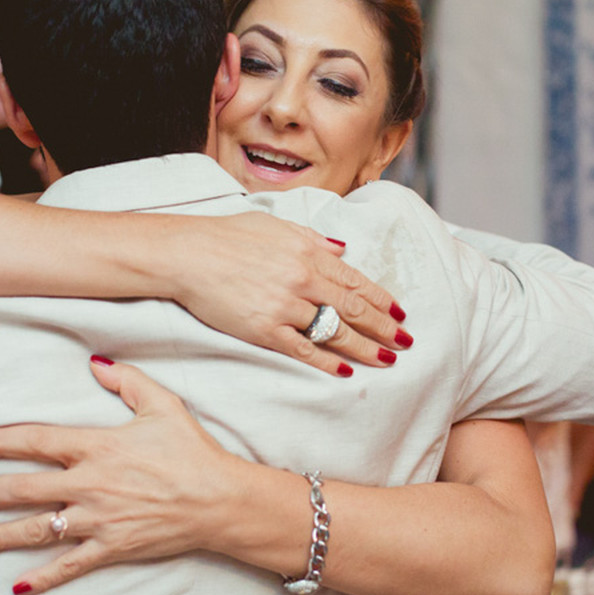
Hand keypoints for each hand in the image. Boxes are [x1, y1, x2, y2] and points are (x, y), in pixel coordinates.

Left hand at [0, 358, 243, 594]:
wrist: (219, 499)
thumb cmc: (192, 450)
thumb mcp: (163, 405)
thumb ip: (127, 381)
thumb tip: (95, 363)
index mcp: (98, 446)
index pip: (37, 441)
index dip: (1, 442)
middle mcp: (90, 484)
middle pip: (24, 489)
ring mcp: (98, 519)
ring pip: (36, 529)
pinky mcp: (111, 547)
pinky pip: (69, 565)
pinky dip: (42, 577)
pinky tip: (16, 585)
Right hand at [171, 213, 410, 375]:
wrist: (188, 255)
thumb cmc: (227, 235)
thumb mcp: (275, 224)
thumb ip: (312, 237)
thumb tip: (342, 248)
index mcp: (309, 251)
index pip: (355, 280)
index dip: (381, 299)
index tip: (399, 312)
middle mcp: (303, 279)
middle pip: (354, 309)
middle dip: (384, 327)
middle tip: (405, 341)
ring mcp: (285, 306)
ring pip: (335, 332)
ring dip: (365, 347)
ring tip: (386, 359)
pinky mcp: (265, 329)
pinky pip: (304, 350)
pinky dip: (328, 361)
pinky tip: (345, 370)